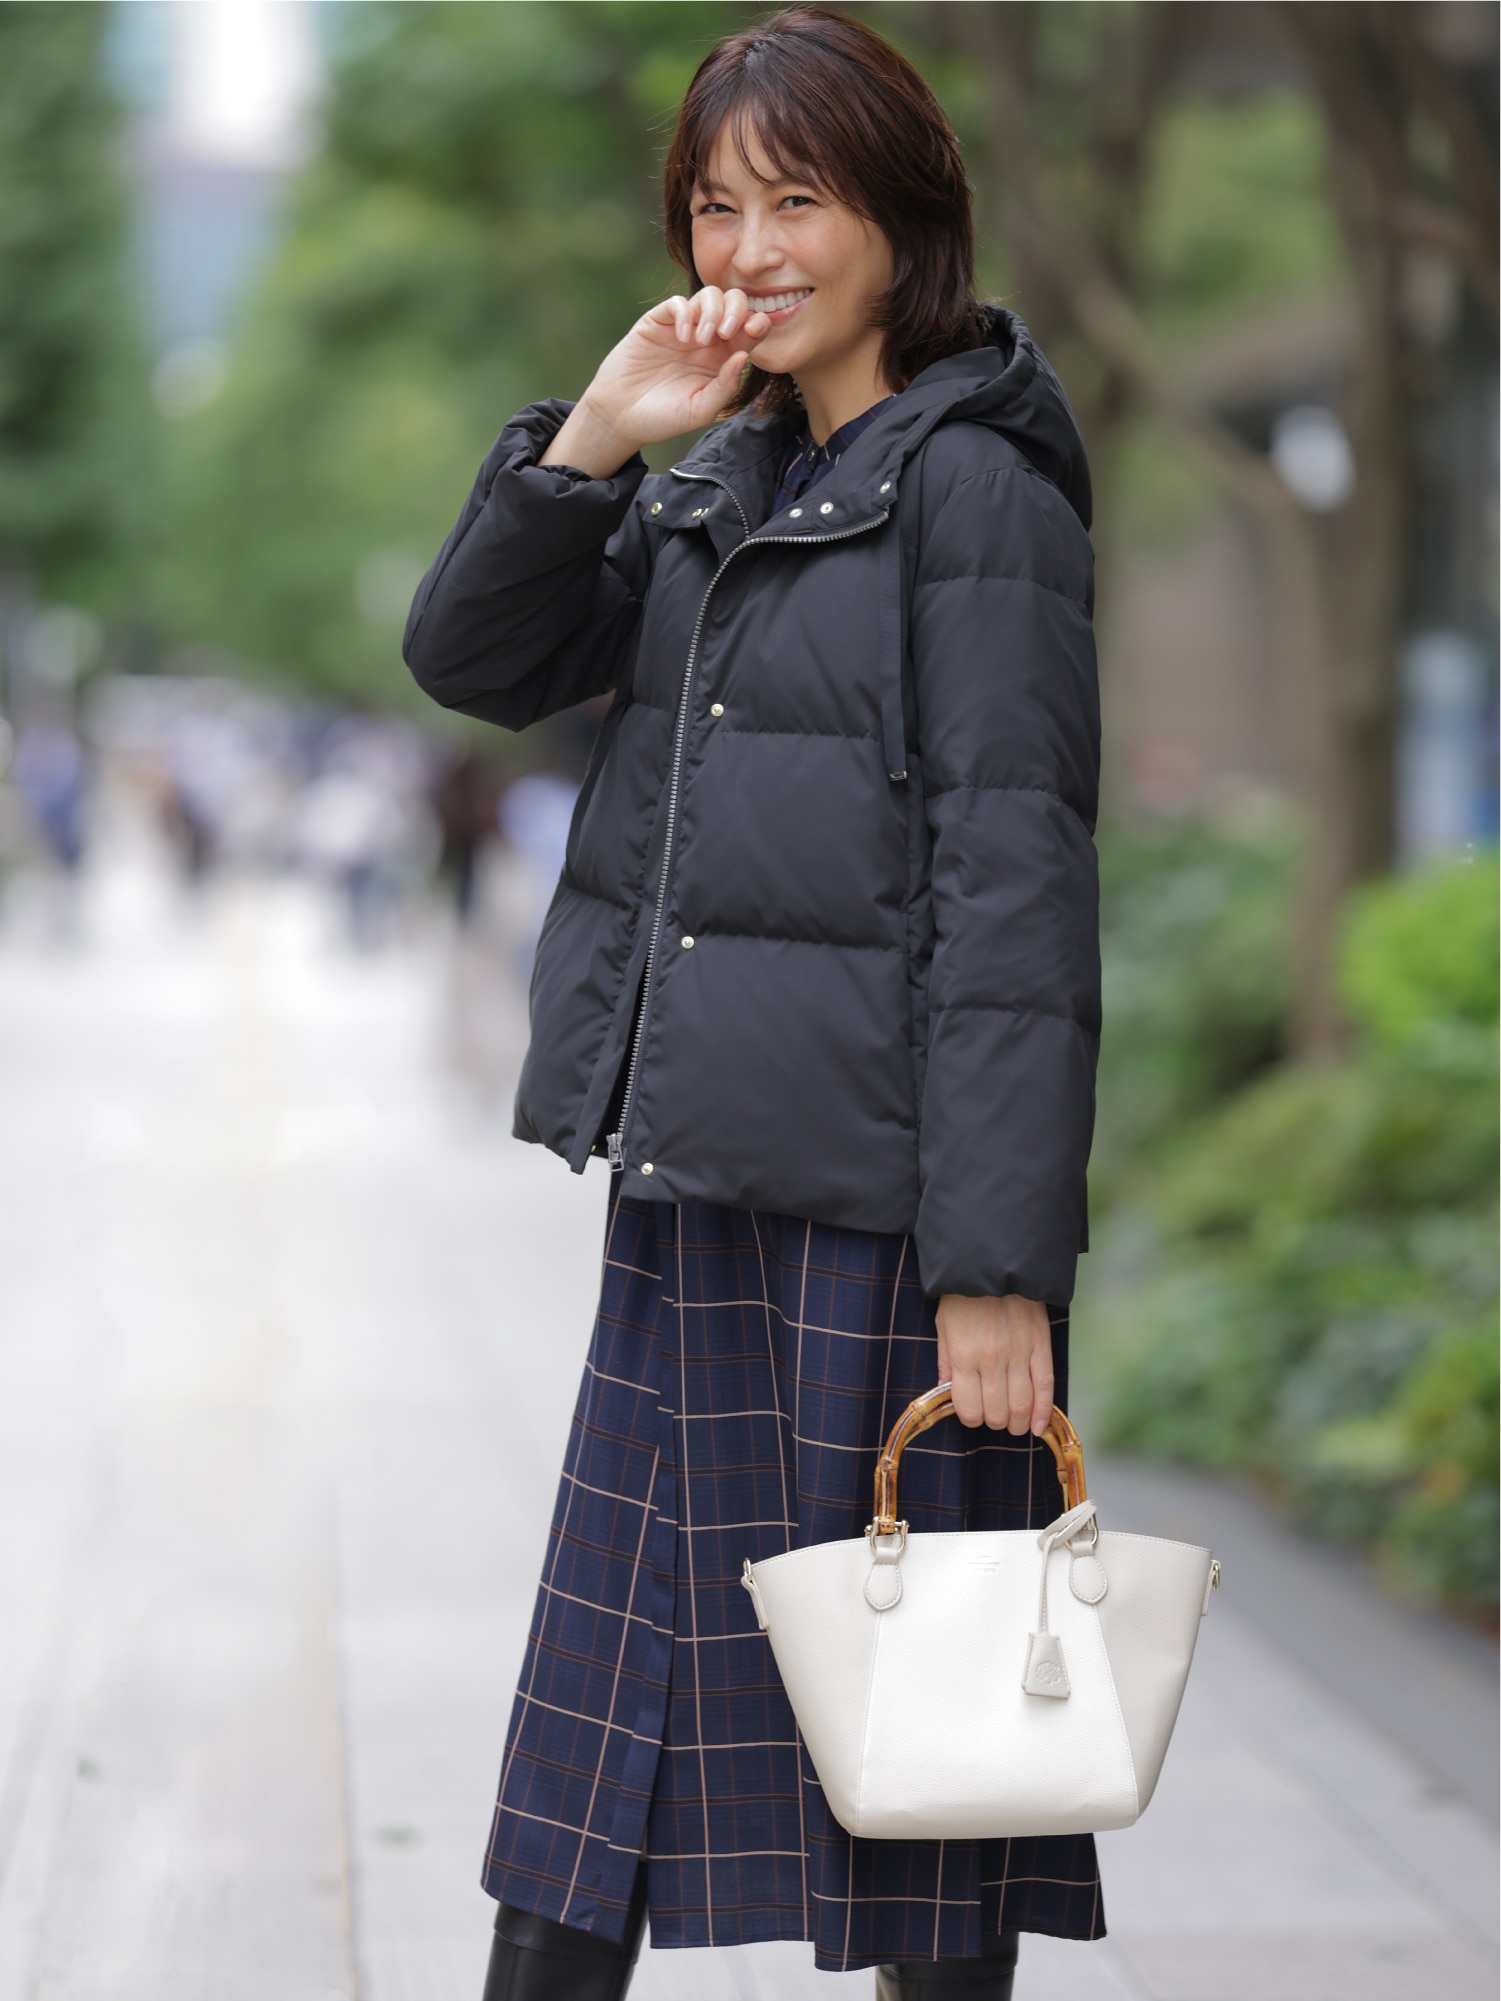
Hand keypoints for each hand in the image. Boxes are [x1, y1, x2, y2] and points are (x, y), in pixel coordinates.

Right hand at [541, 287, 771, 477]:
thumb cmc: (663, 418)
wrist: (621, 416)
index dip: (758, 323)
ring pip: (709, 296)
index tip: (754, 329)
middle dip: (737, 309)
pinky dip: (686, 314)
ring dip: (713, 311)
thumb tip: (744, 356)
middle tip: (726, 333)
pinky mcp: (658, 322)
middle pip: (733, 303)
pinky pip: (679, 303)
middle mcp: (707, 340)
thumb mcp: (700, 410)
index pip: (749, 330)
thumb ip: (725, 387)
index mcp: (723, 360)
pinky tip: (682, 338)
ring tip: (702, 340)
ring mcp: (683, 328)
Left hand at [936, 1293, 1053, 1435]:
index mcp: (963, 1355)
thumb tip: (947, 1393)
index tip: (973, 1413)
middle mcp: (991, 1360)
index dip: (970, 1418)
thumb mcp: (943, 1325)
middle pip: (997, 1412)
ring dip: (1017, 1423)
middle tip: (995, 1416)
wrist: (994, 1262)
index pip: (968, 1408)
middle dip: (995, 1422)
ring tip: (1015, 1424)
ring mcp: (1018, 1353)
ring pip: (1021, 1405)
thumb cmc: (963, 1294)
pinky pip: (1045, 1385)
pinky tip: (1037, 1425)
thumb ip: (945, 1361)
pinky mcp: (1040, 1345)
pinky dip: (1043, 1411)